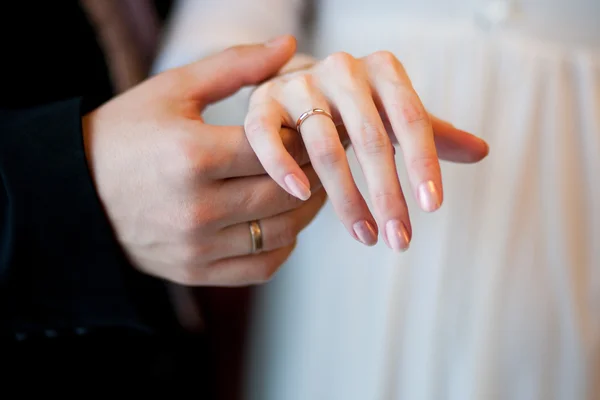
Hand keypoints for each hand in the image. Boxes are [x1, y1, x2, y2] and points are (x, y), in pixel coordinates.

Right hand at [82, 36, 325, 285]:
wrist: (76, 192)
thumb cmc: (124, 135)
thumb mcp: (172, 91)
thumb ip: (234, 67)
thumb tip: (288, 45)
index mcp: (192, 156)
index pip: (276, 149)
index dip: (306, 137)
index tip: (319, 127)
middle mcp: (197, 207)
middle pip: (285, 191)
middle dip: (316, 171)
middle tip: (327, 154)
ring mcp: (196, 245)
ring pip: (281, 232)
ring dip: (307, 209)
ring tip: (312, 184)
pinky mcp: (195, 271)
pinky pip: (260, 267)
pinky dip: (283, 246)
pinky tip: (283, 222)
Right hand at [244, 51, 488, 250]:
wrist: (299, 85)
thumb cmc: (355, 107)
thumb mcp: (394, 114)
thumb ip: (432, 133)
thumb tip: (482, 151)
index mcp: (382, 70)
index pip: (411, 118)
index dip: (422, 163)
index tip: (430, 208)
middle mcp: (342, 70)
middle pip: (371, 138)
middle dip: (387, 194)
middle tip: (399, 240)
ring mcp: (299, 85)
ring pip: (323, 146)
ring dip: (345, 197)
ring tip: (364, 235)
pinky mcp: (262, 102)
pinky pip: (267, 136)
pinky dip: (282, 166)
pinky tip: (302, 197)